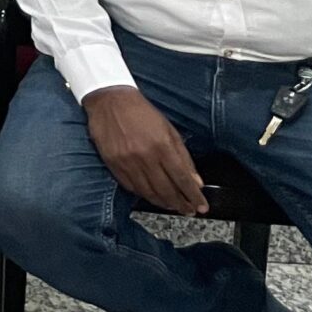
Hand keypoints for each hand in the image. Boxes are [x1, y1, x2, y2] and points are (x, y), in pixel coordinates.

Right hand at [84, 86, 206, 214]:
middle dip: (181, 204)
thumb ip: (183, 157)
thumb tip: (195, 181)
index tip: (202, 206)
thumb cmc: (141, 113)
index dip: (193, 196)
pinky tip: (152, 196)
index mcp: (161, 146)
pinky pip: (130, 187)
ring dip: (163, 203)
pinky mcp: (112, 164)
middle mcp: (144, 157)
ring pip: (148, 192)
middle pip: (166, 190)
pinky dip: (143, 195)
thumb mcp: (169, 130)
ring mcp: (126, 162)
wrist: (110, 101)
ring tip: (173, 206)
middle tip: (189, 211)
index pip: (182, 179)